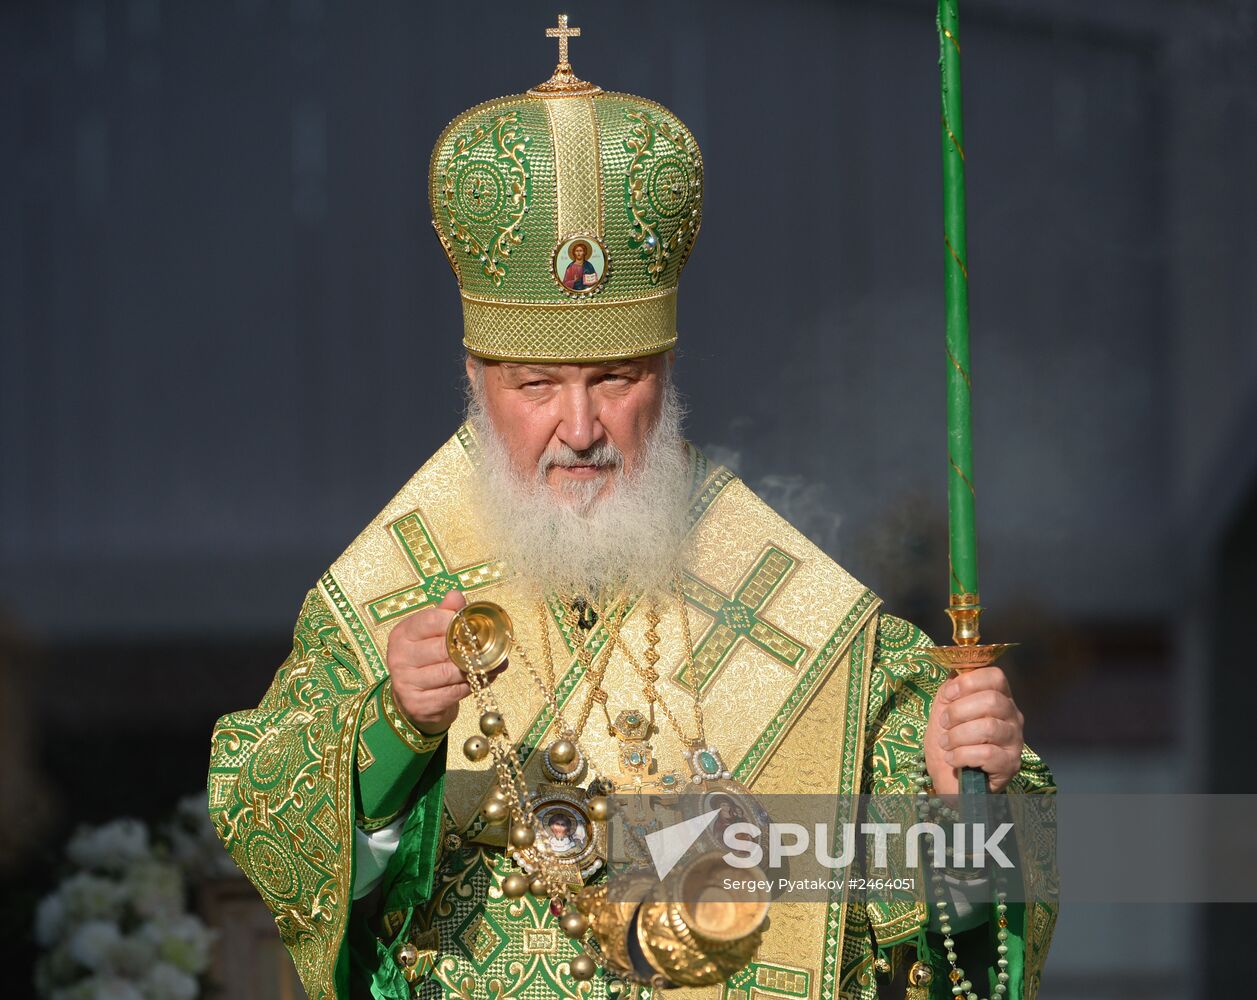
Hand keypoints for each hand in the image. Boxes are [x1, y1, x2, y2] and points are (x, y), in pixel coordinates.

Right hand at [384, 590, 504, 734]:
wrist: (414, 698)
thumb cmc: (428, 658)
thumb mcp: (431, 632)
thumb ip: (444, 613)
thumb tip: (456, 595)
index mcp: (402, 634)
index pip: (431, 620)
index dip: (456, 621)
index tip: (473, 623)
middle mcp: (399, 657)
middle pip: (443, 648)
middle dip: (471, 647)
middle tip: (492, 644)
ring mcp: (406, 683)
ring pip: (450, 672)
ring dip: (477, 668)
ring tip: (495, 663)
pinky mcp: (418, 704)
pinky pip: (454, 692)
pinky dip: (473, 684)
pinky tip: (483, 678)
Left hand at [923, 667, 1023, 793]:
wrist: (950, 779)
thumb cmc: (949, 742)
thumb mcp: (944, 710)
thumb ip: (951, 690)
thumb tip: (956, 674)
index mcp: (999, 698)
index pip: (996, 676)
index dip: (968, 682)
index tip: (948, 695)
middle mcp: (1013, 717)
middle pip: (992, 700)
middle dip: (959, 711)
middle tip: (944, 723)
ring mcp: (1015, 741)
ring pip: (989, 727)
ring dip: (957, 736)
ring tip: (946, 744)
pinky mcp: (1011, 765)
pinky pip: (986, 754)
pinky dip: (961, 755)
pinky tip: (953, 759)